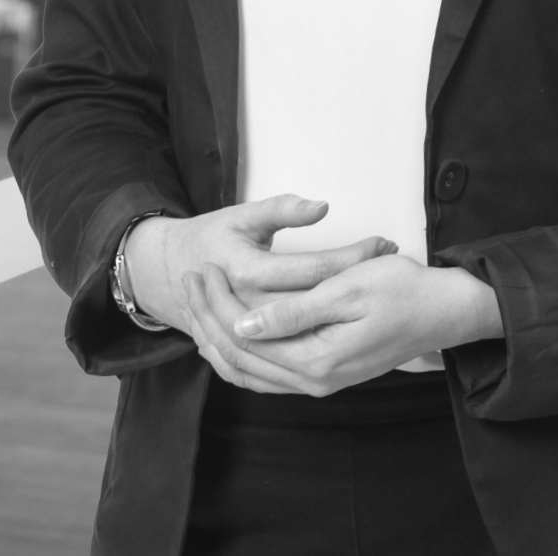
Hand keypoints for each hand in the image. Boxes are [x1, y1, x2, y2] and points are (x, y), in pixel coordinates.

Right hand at [123, 195, 394, 340]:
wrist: (167, 270)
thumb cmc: (211, 236)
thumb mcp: (243, 216)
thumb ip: (281, 210)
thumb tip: (323, 207)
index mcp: (249, 272)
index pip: (316, 271)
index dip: (354, 256)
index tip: (384, 242)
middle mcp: (251, 307)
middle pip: (319, 304)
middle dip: (358, 280)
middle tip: (390, 259)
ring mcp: (250, 333)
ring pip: (312, 328)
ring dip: (345, 309)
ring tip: (374, 283)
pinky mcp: (250, 349)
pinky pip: (299, 346)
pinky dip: (325, 330)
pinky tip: (348, 319)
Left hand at [179, 254, 503, 396]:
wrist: (445, 311)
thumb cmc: (403, 290)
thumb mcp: (346, 290)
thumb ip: (293, 312)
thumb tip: (243, 325)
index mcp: (317, 361)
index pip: (246, 337)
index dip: (218, 303)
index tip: (202, 268)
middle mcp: (313, 381)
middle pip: (240, 358)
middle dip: (208, 318)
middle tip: (191, 278)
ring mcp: (318, 382)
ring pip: (249, 371)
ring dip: (218, 337)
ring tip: (198, 300)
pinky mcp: (323, 374)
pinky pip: (267, 375)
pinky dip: (240, 355)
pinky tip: (226, 332)